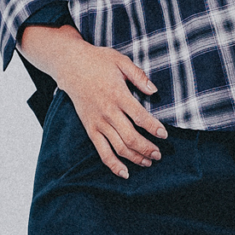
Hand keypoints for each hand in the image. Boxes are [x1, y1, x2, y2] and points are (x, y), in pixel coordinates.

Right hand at [24, 27, 167, 176]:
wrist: (70, 66)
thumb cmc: (97, 61)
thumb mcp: (121, 61)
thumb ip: (139, 76)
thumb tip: (154, 91)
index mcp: (118, 95)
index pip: (140, 117)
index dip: (154, 128)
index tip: (164, 135)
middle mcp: (108, 112)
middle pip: (131, 137)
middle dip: (147, 149)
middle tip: (159, 154)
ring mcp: (98, 122)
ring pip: (118, 147)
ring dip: (135, 158)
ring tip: (148, 162)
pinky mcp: (90, 128)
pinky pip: (102, 151)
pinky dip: (113, 164)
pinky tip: (125, 173)